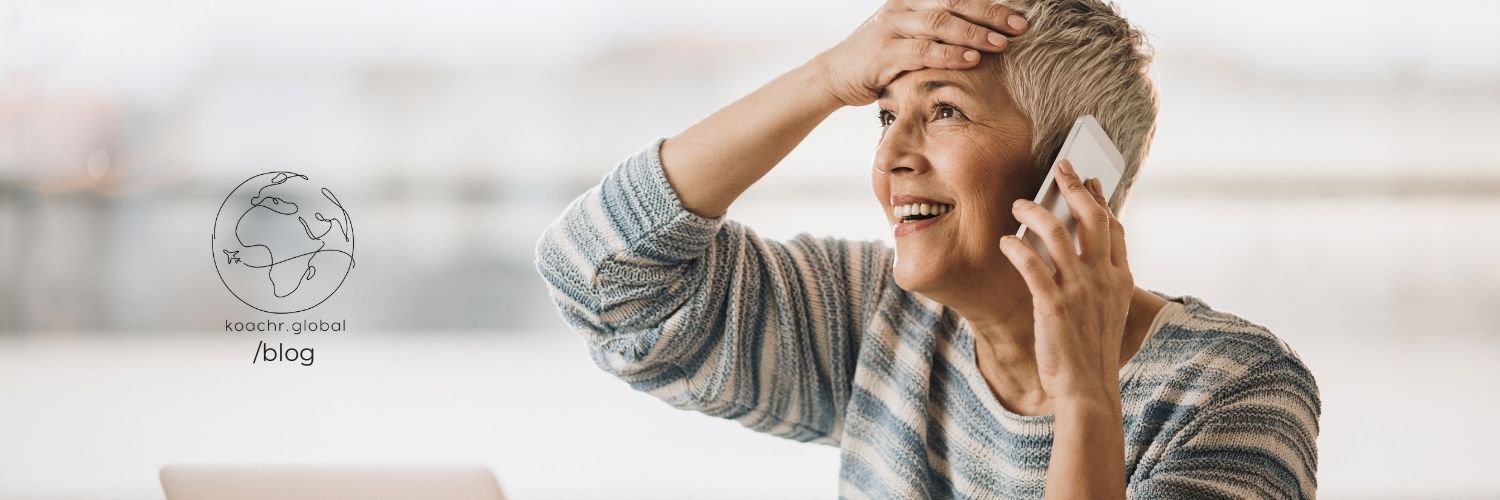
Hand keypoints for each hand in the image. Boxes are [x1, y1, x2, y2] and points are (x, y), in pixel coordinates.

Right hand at [810, 0, 1028, 106]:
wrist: (836, 75)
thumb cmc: (881, 58)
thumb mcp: (912, 38)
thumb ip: (940, 32)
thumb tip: (984, 35)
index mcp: (913, 0)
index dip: (990, 3)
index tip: (1020, 15)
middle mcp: (903, 7)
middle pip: (954, 3)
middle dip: (990, 14)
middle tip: (1018, 27)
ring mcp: (892, 27)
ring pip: (940, 23)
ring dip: (974, 34)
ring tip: (1000, 44)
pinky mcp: (884, 52)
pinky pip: (922, 50)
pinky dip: (949, 55)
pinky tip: (970, 60)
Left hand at [998, 160, 1133, 402]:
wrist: (1087, 387)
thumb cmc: (1091, 351)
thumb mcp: (1108, 312)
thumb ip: (1101, 281)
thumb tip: (1083, 254)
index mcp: (1119, 280)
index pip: (1113, 228)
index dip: (1101, 200)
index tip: (1090, 181)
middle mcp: (1102, 279)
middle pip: (1090, 218)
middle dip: (1074, 187)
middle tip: (1060, 168)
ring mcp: (1079, 290)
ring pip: (1055, 233)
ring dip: (1034, 211)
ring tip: (1019, 204)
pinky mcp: (1053, 304)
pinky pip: (1031, 263)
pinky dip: (1016, 246)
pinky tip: (1006, 241)